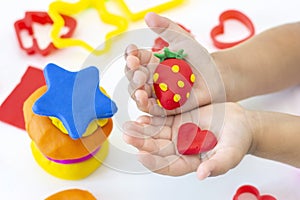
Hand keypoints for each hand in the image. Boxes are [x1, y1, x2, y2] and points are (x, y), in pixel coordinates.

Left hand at [122, 103, 254, 178]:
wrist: (240, 121)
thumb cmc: (238, 140)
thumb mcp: (231, 153)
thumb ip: (217, 165)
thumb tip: (202, 175)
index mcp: (191, 161)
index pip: (169, 165)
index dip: (155, 162)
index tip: (141, 156)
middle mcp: (181, 149)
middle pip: (157, 148)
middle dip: (142, 143)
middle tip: (128, 136)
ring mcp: (178, 134)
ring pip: (156, 134)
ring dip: (142, 130)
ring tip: (129, 125)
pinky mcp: (178, 120)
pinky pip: (161, 119)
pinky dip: (151, 118)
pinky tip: (142, 114)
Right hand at [125, 12, 225, 115]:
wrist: (216, 77)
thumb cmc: (199, 59)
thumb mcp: (182, 39)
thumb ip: (166, 27)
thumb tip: (148, 15)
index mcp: (151, 62)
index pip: (135, 58)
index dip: (131, 55)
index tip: (132, 51)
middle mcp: (151, 78)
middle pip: (134, 77)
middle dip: (132, 72)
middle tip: (136, 68)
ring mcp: (157, 93)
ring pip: (138, 93)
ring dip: (135, 90)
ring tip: (140, 86)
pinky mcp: (165, 107)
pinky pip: (151, 108)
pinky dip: (145, 105)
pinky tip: (143, 99)